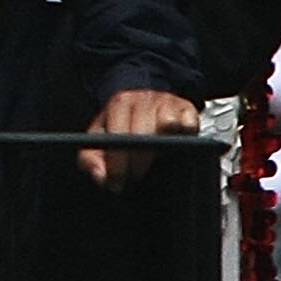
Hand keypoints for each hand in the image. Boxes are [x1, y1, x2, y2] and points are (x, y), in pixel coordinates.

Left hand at [81, 87, 201, 190]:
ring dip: (161, 147)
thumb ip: (91, 159)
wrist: (146, 106)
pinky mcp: (188, 109)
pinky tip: (174, 146)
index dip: (117, 162)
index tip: (116, 182)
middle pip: (142, 132)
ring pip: (166, 123)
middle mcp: (143, 98)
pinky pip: (189, 124)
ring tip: (153, 158)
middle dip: (136, 161)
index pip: (118, 134)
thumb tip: (101, 177)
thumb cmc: (122, 126)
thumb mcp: (101, 140)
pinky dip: (184, 137)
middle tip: (134, 176)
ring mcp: (167, 101)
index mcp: (119, 103)